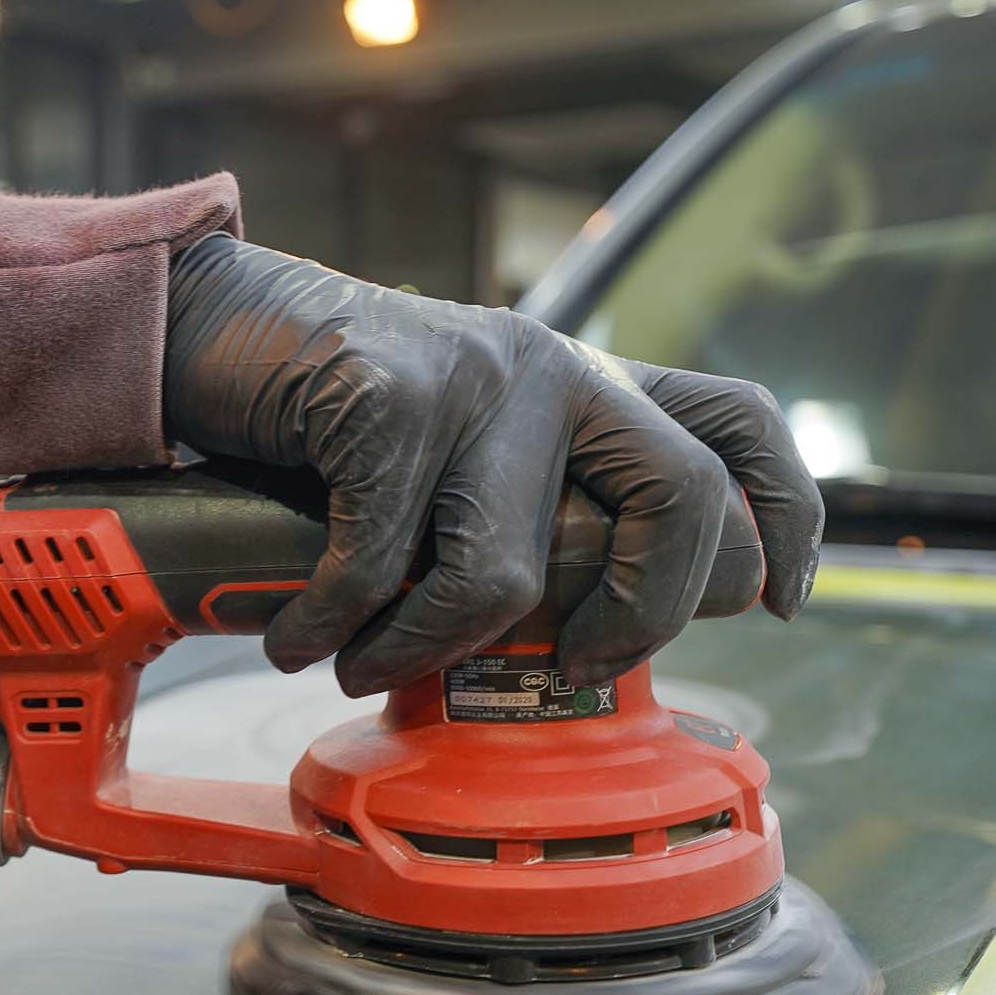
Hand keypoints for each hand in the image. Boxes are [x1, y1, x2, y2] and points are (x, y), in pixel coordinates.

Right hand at [161, 235, 821, 693]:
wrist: (211, 329)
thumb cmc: (336, 421)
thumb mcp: (466, 457)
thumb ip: (542, 507)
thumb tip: (612, 622)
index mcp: (589, 386)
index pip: (737, 425)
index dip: (784, 516)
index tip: (775, 603)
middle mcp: (555, 366)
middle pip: (680, 501)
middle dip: (634, 617)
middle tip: (558, 665)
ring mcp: (477, 375)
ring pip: (507, 571)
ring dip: (419, 649)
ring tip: (361, 659)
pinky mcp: (389, 393)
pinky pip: (383, 563)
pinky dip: (329, 626)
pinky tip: (296, 636)